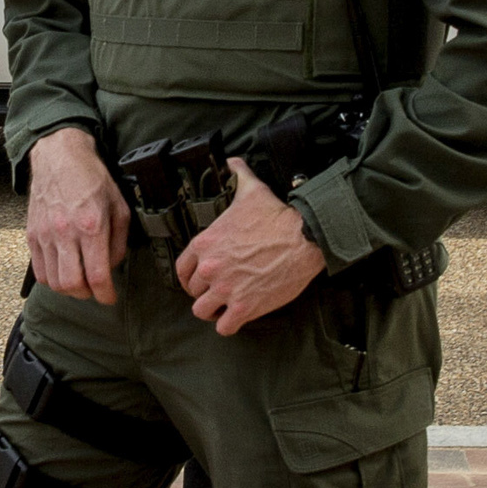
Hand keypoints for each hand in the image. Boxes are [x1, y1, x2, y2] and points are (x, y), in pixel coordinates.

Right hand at [26, 127, 127, 302]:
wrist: (59, 157)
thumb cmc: (91, 178)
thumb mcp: (119, 206)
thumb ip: (119, 241)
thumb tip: (111, 267)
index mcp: (91, 225)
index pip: (97, 275)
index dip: (106, 295)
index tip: (110, 298)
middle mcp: (66, 232)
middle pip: (71, 285)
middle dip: (86, 295)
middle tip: (94, 290)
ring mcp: (45, 234)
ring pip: (53, 281)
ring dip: (68, 288)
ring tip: (78, 280)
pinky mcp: (32, 234)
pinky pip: (38, 270)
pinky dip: (51, 278)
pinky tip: (62, 270)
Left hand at [174, 159, 326, 336]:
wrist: (305, 237)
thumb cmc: (278, 215)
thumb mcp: (250, 190)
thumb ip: (237, 174)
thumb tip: (232, 160)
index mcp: (205, 244)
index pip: (182, 269)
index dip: (190, 277)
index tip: (199, 280)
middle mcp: (210, 268)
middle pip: (193, 292)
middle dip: (204, 293)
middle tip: (218, 292)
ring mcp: (226, 289)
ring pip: (202, 311)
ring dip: (213, 311)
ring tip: (225, 307)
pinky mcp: (245, 306)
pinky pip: (224, 327)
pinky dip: (229, 324)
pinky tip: (237, 318)